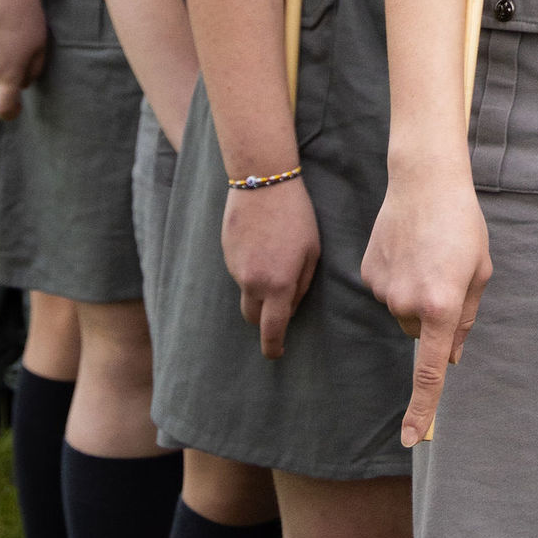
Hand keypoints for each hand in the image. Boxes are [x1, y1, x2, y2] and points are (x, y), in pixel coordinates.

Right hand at [0, 0, 49, 116]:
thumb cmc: (29, 17)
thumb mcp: (41, 44)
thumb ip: (33, 68)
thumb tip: (24, 82)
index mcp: (9, 74)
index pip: (5, 105)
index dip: (10, 112)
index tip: (15, 110)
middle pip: (0, 77)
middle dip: (10, 67)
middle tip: (23, 42)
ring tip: (9, 27)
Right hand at [222, 176, 321, 357]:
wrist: (262, 183)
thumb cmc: (296, 216)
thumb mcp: (312, 250)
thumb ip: (302, 284)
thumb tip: (290, 306)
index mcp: (279, 285)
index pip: (272, 329)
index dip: (273, 347)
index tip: (276, 354)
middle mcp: (253, 283)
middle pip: (253, 317)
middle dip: (264, 318)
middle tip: (280, 305)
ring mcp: (235, 270)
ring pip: (246, 292)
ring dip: (258, 288)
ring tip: (276, 255)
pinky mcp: (225, 256)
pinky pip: (239, 272)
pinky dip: (250, 267)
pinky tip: (262, 242)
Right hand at [360, 159, 491, 447]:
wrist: (424, 181)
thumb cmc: (462, 224)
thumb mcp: (479, 271)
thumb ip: (466, 318)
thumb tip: (452, 356)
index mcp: (441, 306)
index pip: (431, 371)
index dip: (422, 407)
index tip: (411, 438)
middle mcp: (406, 304)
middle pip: (420, 333)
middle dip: (432, 314)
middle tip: (445, 272)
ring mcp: (382, 290)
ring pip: (401, 312)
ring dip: (414, 294)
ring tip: (426, 253)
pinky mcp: (366, 274)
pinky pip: (385, 292)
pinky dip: (397, 277)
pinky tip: (406, 247)